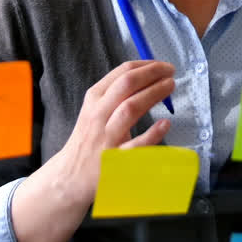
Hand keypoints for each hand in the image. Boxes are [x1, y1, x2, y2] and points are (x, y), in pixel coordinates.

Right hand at [46, 59, 174, 204]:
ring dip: (153, 94)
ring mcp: (106, 137)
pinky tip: (165, 124)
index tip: (163, 66)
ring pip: (130, 108)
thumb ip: (117, 94)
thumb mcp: (96, 110)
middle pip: (127, 85)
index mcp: (95, 98)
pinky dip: (152, 133)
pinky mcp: (115, 160)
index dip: (146, 65)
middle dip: (151, 73)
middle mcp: (99, 114)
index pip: (122, 72)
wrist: (70, 176)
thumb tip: (150, 77)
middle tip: (171, 72)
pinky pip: (136, 146)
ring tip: (170, 87)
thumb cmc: (89, 139)